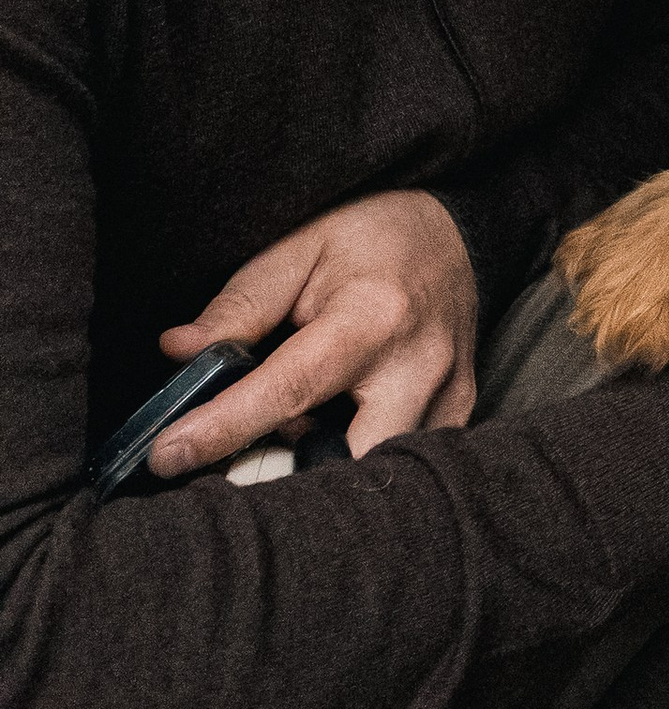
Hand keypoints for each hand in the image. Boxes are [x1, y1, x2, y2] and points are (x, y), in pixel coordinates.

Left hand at [153, 190, 478, 472]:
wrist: (454, 231)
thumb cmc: (370, 236)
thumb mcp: (298, 249)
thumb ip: (241, 304)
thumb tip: (179, 352)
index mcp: (372, 316)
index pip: (288, 389)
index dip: (223, 429)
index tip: (168, 456)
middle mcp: (419, 365)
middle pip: (348, 461)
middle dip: (290, 477)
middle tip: (239, 465)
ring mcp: (448, 395)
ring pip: (379, 472)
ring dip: (325, 467)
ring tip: (297, 429)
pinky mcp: (459, 412)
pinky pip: (405, 461)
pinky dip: (361, 456)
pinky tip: (339, 427)